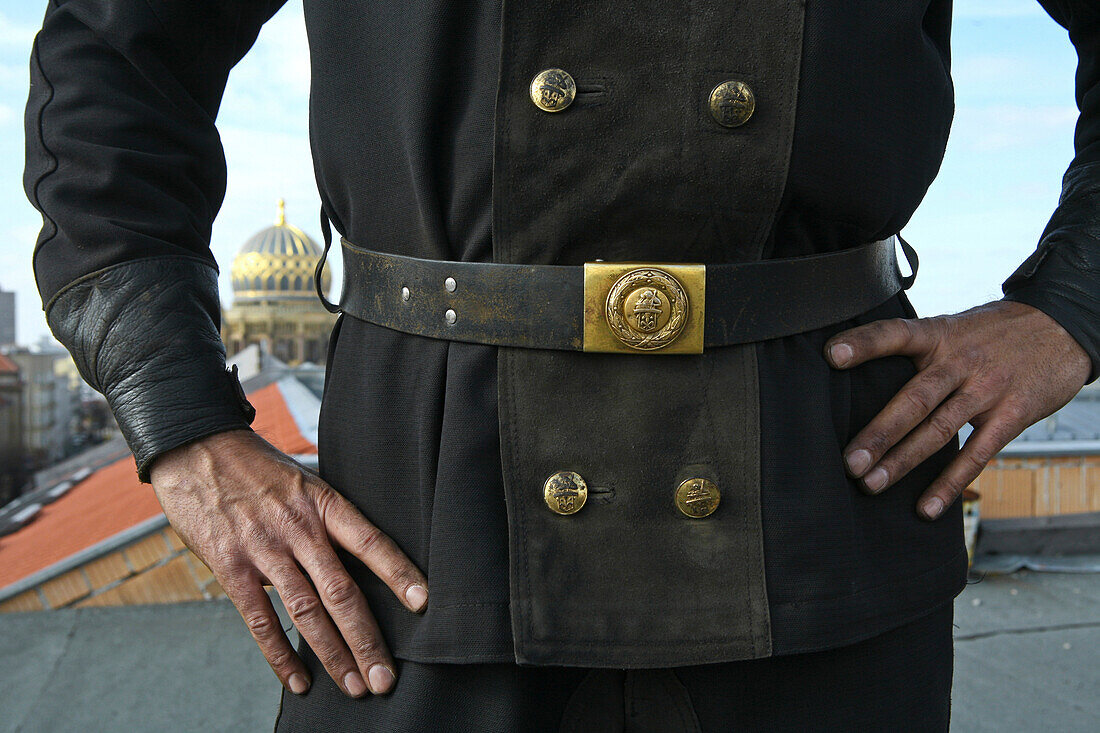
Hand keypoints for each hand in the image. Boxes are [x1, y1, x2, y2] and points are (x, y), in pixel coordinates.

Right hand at [148, 429, 427, 696]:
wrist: (197, 449)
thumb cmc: (257, 467)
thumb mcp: (304, 480)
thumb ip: (329, 517)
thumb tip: (363, 554)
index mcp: (324, 503)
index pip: (370, 541)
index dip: (398, 572)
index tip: (423, 603)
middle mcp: (299, 528)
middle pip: (341, 591)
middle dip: (366, 639)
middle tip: (386, 678)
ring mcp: (264, 549)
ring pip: (306, 612)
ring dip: (333, 654)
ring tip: (355, 687)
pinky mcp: (231, 567)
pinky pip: (260, 619)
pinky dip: (280, 654)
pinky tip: (299, 679)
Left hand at [824, 300, 1089, 519]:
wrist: (1062, 327)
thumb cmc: (992, 333)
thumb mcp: (953, 327)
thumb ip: (916, 350)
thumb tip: (860, 377)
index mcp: (939, 335)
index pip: (895, 334)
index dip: (864, 343)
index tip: (831, 355)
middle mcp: (960, 361)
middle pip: (915, 399)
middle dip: (880, 432)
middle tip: (850, 462)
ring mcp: (988, 389)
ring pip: (939, 429)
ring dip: (904, 460)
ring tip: (871, 484)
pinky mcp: (1012, 415)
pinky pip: (978, 454)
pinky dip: (950, 482)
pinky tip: (926, 506)